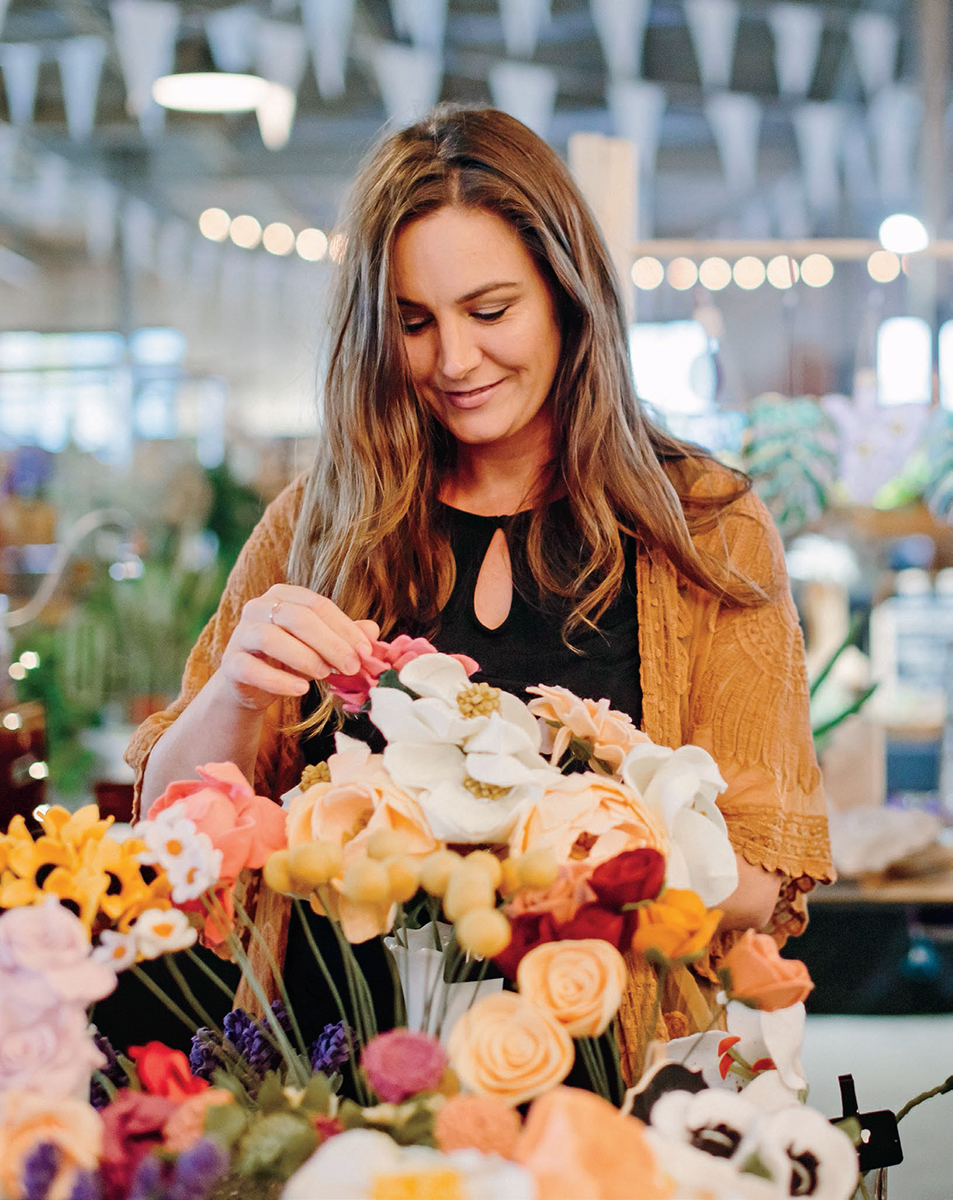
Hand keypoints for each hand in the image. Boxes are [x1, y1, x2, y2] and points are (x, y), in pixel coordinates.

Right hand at [218, 585, 379, 711]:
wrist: (251, 685)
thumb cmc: (290, 659)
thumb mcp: (321, 646)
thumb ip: (344, 637)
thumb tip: (373, 631)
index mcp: (283, 595)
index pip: (318, 605)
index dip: (345, 628)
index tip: (366, 651)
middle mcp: (259, 607)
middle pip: (297, 618)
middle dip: (330, 643)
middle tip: (351, 666)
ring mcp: (241, 633)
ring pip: (271, 638)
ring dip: (304, 657)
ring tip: (325, 675)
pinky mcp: (230, 663)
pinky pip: (252, 668)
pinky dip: (279, 680)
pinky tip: (301, 689)